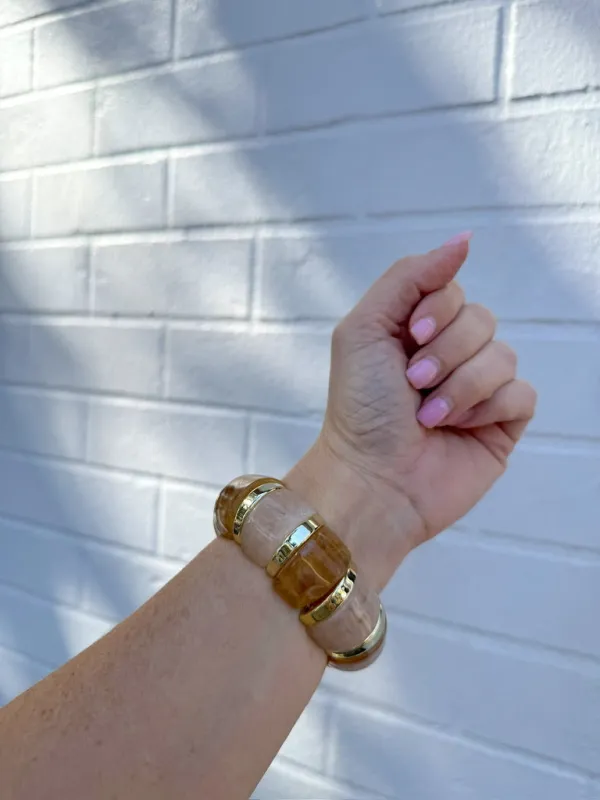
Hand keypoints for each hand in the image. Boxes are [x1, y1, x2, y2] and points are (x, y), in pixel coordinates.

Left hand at [287, 234, 536, 588]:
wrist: (373, 480)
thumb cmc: (360, 409)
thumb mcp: (365, 328)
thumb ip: (409, 277)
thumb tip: (463, 241)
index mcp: (416, 330)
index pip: (452, 289)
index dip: (437, 310)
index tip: (409, 338)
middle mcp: (450, 355)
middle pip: (481, 318)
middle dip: (445, 354)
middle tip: (413, 384)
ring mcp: (478, 389)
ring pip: (503, 355)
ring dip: (461, 386)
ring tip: (430, 416)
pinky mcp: (501, 423)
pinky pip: (521, 393)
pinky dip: (488, 408)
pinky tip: (459, 428)